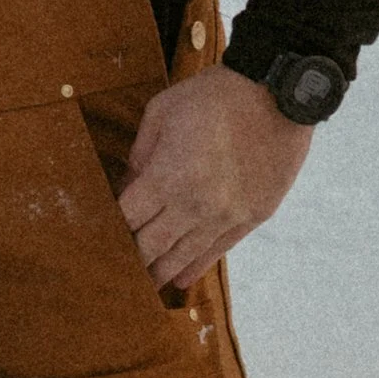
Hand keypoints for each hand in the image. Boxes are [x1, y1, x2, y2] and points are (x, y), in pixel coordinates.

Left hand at [117, 66, 309, 295]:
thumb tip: (127, 186)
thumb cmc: (215, 96)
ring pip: (184, 257)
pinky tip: (181, 279)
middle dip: (131, 259)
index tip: (100, 236)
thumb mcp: (161, 112)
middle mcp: (195, 205)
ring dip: (161, 271)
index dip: (110, 229)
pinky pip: (218, 250)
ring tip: (144, 283)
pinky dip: (196, 267)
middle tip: (117, 269)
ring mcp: (226, 215)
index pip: (127, 218)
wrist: (278, 93)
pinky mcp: (252, 216)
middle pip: (151, 246)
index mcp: (167, 177)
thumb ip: (140, 154)